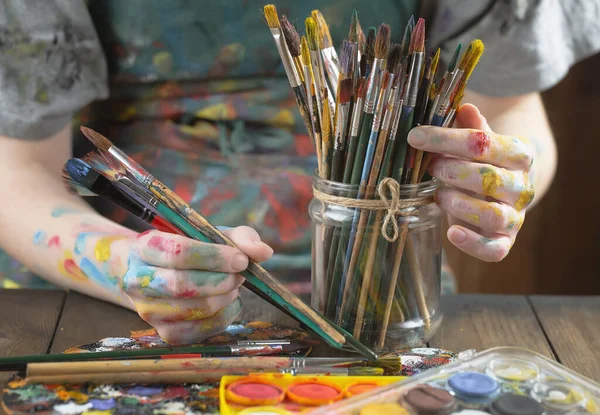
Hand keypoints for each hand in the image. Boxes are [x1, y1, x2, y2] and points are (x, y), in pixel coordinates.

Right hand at [114, 226, 273, 343]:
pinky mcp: (165, 333)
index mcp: (145, 246)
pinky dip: (224, 316)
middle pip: (181, 285)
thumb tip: (263, 252)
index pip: (177, 252)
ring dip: (224, 297)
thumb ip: (239, 237)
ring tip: (233, 285)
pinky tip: (229, 302)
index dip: (214, 257)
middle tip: (241, 273)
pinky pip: (199, 331)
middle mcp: (138, 280)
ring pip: (193, 309)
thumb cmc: (191, 249)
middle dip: (220, 280)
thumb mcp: (210, 234)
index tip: (240, 259)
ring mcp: (148, 310)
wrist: (160, 274)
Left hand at [407, 104, 533, 261]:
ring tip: (438, 195)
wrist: (502, 195)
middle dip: (452, 171)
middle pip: (489, 178)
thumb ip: (471, 127)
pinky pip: (494, 250)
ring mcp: (515, 217)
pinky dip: (472, 244)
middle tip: (431, 167)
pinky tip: (451, 233)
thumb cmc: (481, 163)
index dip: (446, 139)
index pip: (484, 143)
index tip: (415, 136)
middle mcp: (522, 186)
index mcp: (518, 154)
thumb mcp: (478, 141)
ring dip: (458, 204)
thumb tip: (463, 107)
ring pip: (492, 214)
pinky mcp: (505, 242)